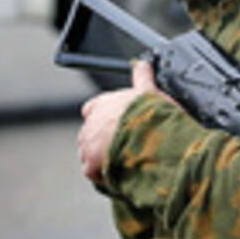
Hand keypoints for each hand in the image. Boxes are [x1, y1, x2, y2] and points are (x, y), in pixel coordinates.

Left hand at [77, 60, 159, 182]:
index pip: (91, 109)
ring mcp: (88, 145)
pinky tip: (119, 174)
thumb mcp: (149, 90)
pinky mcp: (90, 165)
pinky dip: (102, 175)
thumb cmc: (151, 114)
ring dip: (101, 158)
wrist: (151, 139)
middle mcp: (90, 124)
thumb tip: (143, 63)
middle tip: (124, 147)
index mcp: (102, 104)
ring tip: (123, 163)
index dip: (102, 117)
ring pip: (88, 153)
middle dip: (103, 141)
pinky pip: (92, 172)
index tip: (115, 124)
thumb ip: (143, 76)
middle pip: (89, 133)